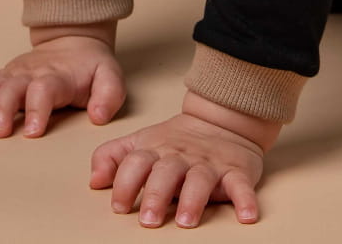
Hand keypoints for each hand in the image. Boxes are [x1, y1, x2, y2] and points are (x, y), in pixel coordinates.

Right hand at [0, 34, 125, 137]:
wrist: (73, 40)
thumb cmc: (90, 67)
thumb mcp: (111, 76)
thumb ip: (109, 95)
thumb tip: (97, 116)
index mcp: (57, 77)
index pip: (45, 90)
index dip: (38, 109)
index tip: (34, 132)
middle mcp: (30, 74)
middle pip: (11, 89)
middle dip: (3, 110)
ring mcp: (13, 74)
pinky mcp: (2, 76)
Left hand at [92, 111, 266, 226]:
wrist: (223, 119)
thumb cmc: (176, 141)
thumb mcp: (141, 142)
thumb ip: (113, 157)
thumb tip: (94, 181)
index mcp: (155, 150)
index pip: (136, 162)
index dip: (124, 183)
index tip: (118, 206)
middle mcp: (181, 157)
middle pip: (166, 173)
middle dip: (155, 195)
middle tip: (148, 220)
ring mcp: (209, 164)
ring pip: (200, 180)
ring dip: (193, 200)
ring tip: (185, 221)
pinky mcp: (236, 171)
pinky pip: (242, 185)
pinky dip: (246, 200)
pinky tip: (246, 216)